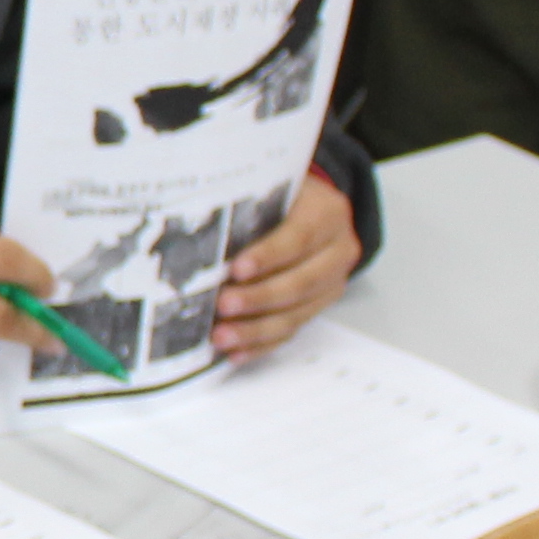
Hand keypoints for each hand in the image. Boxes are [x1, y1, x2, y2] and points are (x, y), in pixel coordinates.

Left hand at [212, 173, 361, 359]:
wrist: (308, 208)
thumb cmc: (277, 195)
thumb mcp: (268, 186)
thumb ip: (247, 204)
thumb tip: (199, 230)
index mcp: (327, 213)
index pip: (299, 237)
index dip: (268, 256)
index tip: (236, 269)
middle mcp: (338, 250)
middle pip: (301, 282)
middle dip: (259, 298)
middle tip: (222, 306)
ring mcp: (331, 283)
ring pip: (296, 313)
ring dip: (256, 329)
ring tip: (221, 337)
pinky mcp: (318, 306)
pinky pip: (291, 331)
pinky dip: (262, 344)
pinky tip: (235, 353)